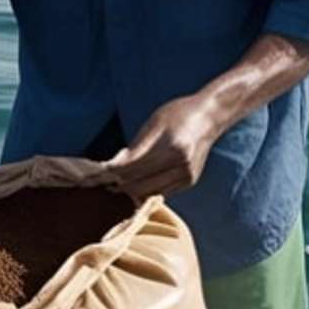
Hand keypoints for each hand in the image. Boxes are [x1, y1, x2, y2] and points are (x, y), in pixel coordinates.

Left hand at [106, 94, 222, 201]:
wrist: (210, 117)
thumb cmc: (179, 114)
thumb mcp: (153, 124)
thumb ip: (134, 148)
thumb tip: (113, 166)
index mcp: (172, 148)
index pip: (133, 169)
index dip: (112, 173)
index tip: (97, 174)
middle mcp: (182, 165)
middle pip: (140, 185)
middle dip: (119, 184)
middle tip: (104, 181)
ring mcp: (187, 175)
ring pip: (149, 193)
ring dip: (131, 190)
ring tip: (117, 183)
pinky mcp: (189, 181)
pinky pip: (161, 192)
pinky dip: (146, 189)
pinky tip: (136, 182)